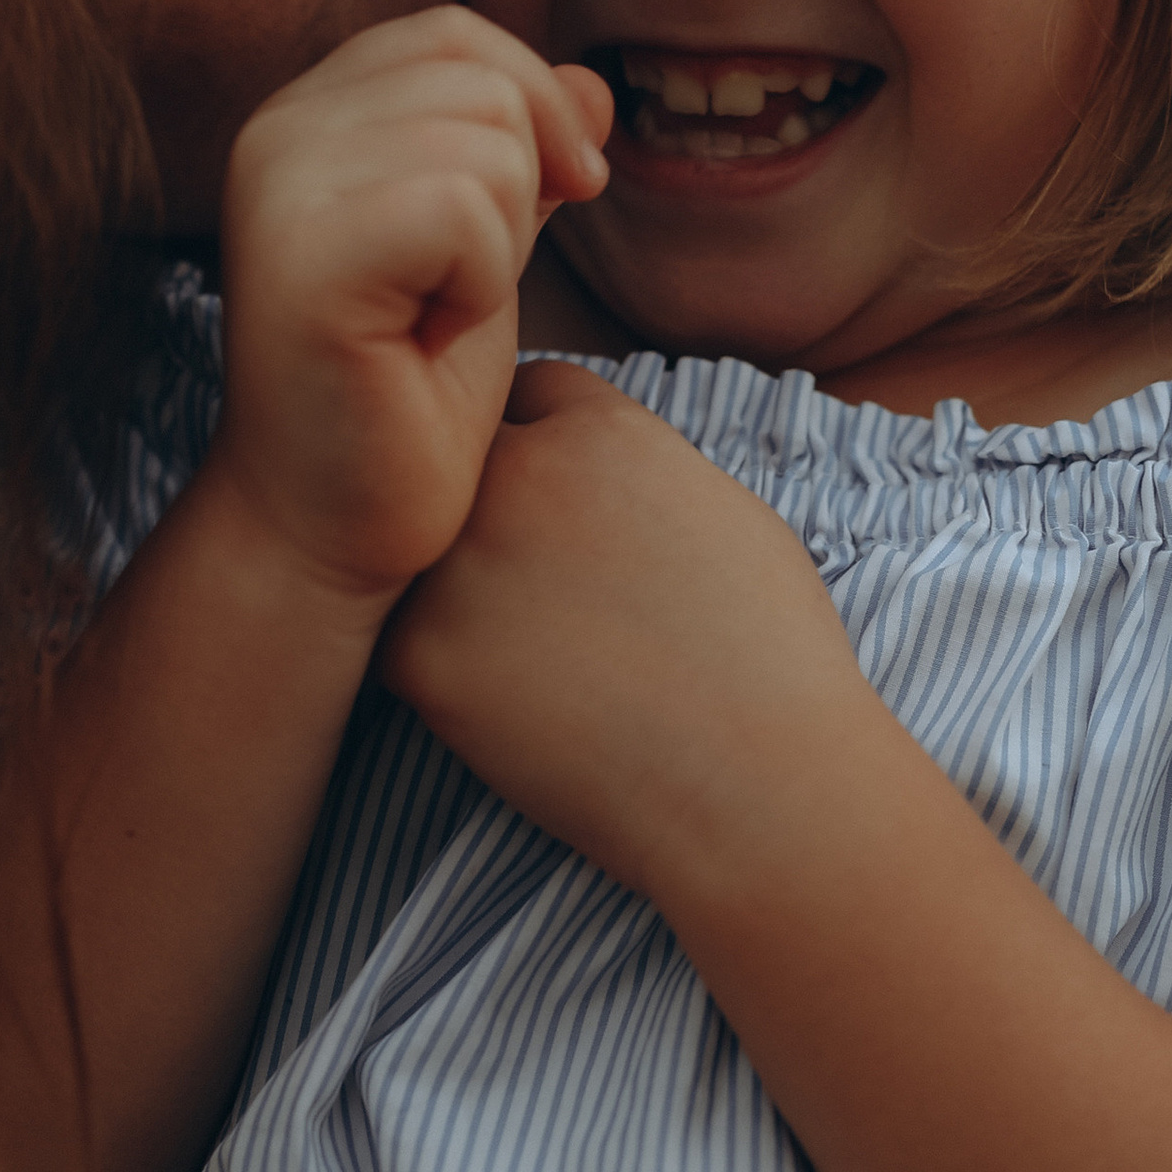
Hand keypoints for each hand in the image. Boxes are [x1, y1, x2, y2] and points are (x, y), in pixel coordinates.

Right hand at [203, 16, 610, 611]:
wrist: (329, 527)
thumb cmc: (404, 399)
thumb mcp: (487, 253)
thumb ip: (527, 158)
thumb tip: (595, 84)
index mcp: (310, 115)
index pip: (456, 34)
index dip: (535, 105)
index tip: (558, 200)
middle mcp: (278, 131)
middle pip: (481, 76)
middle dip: (520, 189)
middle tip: (457, 290)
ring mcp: (279, 185)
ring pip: (486, 142)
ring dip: (501, 248)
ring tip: (432, 316)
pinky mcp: (302, 253)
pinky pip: (463, 207)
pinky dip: (480, 284)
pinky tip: (423, 338)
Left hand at [378, 361, 877, 894]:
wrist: (756, 780)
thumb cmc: (771, 662)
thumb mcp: (731, 516)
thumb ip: (647, 471)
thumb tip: (608, 483)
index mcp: (602, 432)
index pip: (531, 391)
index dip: (545, 443)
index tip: (558, 498)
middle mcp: (519, 476)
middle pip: (467, 462)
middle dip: (491, 502)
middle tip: (531, 576)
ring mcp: (457, 563)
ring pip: (418, 549)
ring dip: (450, 581)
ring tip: (522, 649)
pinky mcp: (419, 655)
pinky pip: (399, 640)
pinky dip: (437, 667)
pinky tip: (504, 703)